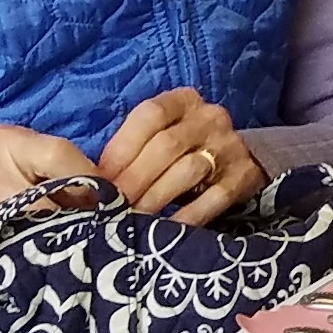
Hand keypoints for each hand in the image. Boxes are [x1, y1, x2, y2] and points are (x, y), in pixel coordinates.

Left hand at [100, 87, 268, 224]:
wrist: (233, 164)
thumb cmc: (180, 153)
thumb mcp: (157, 137)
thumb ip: (130, 150)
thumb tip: (88, 181)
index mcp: (183, 101)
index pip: (150, 115)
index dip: (122, 148)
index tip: (100, 180)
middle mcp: (210, 117)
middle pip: (167, 145)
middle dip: (133, 180)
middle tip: (110, 209)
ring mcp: (231, 145)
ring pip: (188, 170)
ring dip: (156, 199)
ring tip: (133, 221)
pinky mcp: (244, 175)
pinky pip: (213, 198)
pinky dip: (186, 217)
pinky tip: (165, 231)